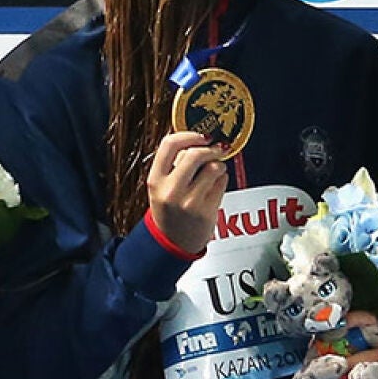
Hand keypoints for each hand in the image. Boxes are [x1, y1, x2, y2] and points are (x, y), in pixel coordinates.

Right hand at [145, 131, 226, 255]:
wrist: (172, 243)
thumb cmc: (169, 211)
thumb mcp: (162, 186)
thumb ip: (174, 164)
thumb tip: (198, 141)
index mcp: (156, 180)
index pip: (169, 145)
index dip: (189, 135)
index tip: (201, 136)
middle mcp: (170, 191)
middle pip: (195, 154)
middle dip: (210, 149)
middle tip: (217, 148)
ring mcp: (189, 202)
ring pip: (213, 167)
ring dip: (218, 165)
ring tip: (214, 172)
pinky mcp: (206, 211)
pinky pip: (222, 183)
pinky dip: (222, 180)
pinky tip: (215, 187)